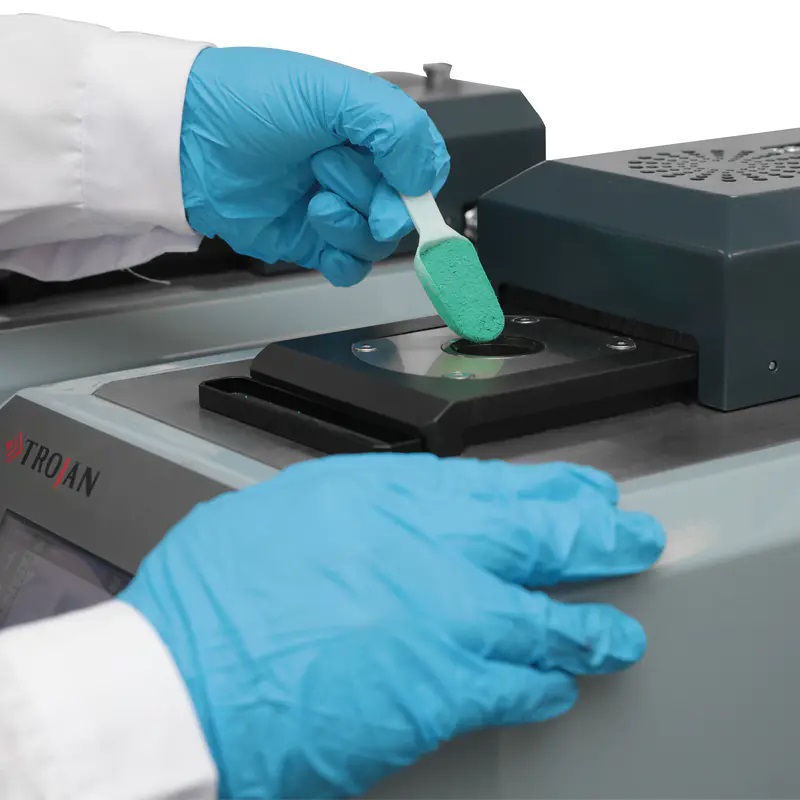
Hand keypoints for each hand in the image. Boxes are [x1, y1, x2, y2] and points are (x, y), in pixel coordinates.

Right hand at [120, 454, 664, 798]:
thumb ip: (373, 503)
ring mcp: (444, 625)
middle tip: (631, 538)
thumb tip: (420, 505)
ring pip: (543, 621)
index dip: (553, 488)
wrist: (189, 678)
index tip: (585, 491)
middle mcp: (431, 553)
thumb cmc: (225, 588)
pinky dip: (542, 686)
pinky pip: (513, 689)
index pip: (499, 485)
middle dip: (597, 537)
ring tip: (617, 634)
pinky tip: (556, 686)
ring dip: (588, 627)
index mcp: (392, 496)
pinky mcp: (440, 697)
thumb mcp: (300, 507)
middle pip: (539, 538)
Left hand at [180, 47, 449, 286]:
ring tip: (314, 200)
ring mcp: (335, 209)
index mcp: (369, 131)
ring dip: (350, 225)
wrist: (189, 142)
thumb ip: (394, 126)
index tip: (401, 184)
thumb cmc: (249, 102)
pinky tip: (320, 235)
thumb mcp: (332, 93)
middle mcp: (356, 171)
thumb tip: (423, 178)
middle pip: (401, 211)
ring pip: (377, 243)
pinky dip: (344, 261)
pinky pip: (350, 269)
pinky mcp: (311, 243)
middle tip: (328, 170)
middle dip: (369, 196)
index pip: (423, 168)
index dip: (417, 184)